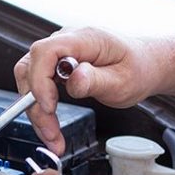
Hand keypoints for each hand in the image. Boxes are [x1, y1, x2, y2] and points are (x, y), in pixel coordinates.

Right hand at [14, 28, 165, 154]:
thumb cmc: (137, 69)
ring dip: (35, 110)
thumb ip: (96, 80)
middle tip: (50, 132)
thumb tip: (74, 79)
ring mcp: (60, 52)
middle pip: (31, 68)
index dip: (40, 80)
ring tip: (51, 135)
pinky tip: (51, 126)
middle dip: (35, 104)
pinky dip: (41, 108)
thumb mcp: (123, 81)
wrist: (145, 65)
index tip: (49, 107)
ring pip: (30, 79)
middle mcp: (67, 41)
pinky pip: (38, 85)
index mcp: (85, 39)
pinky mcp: (57, 65)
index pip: (46, 51)